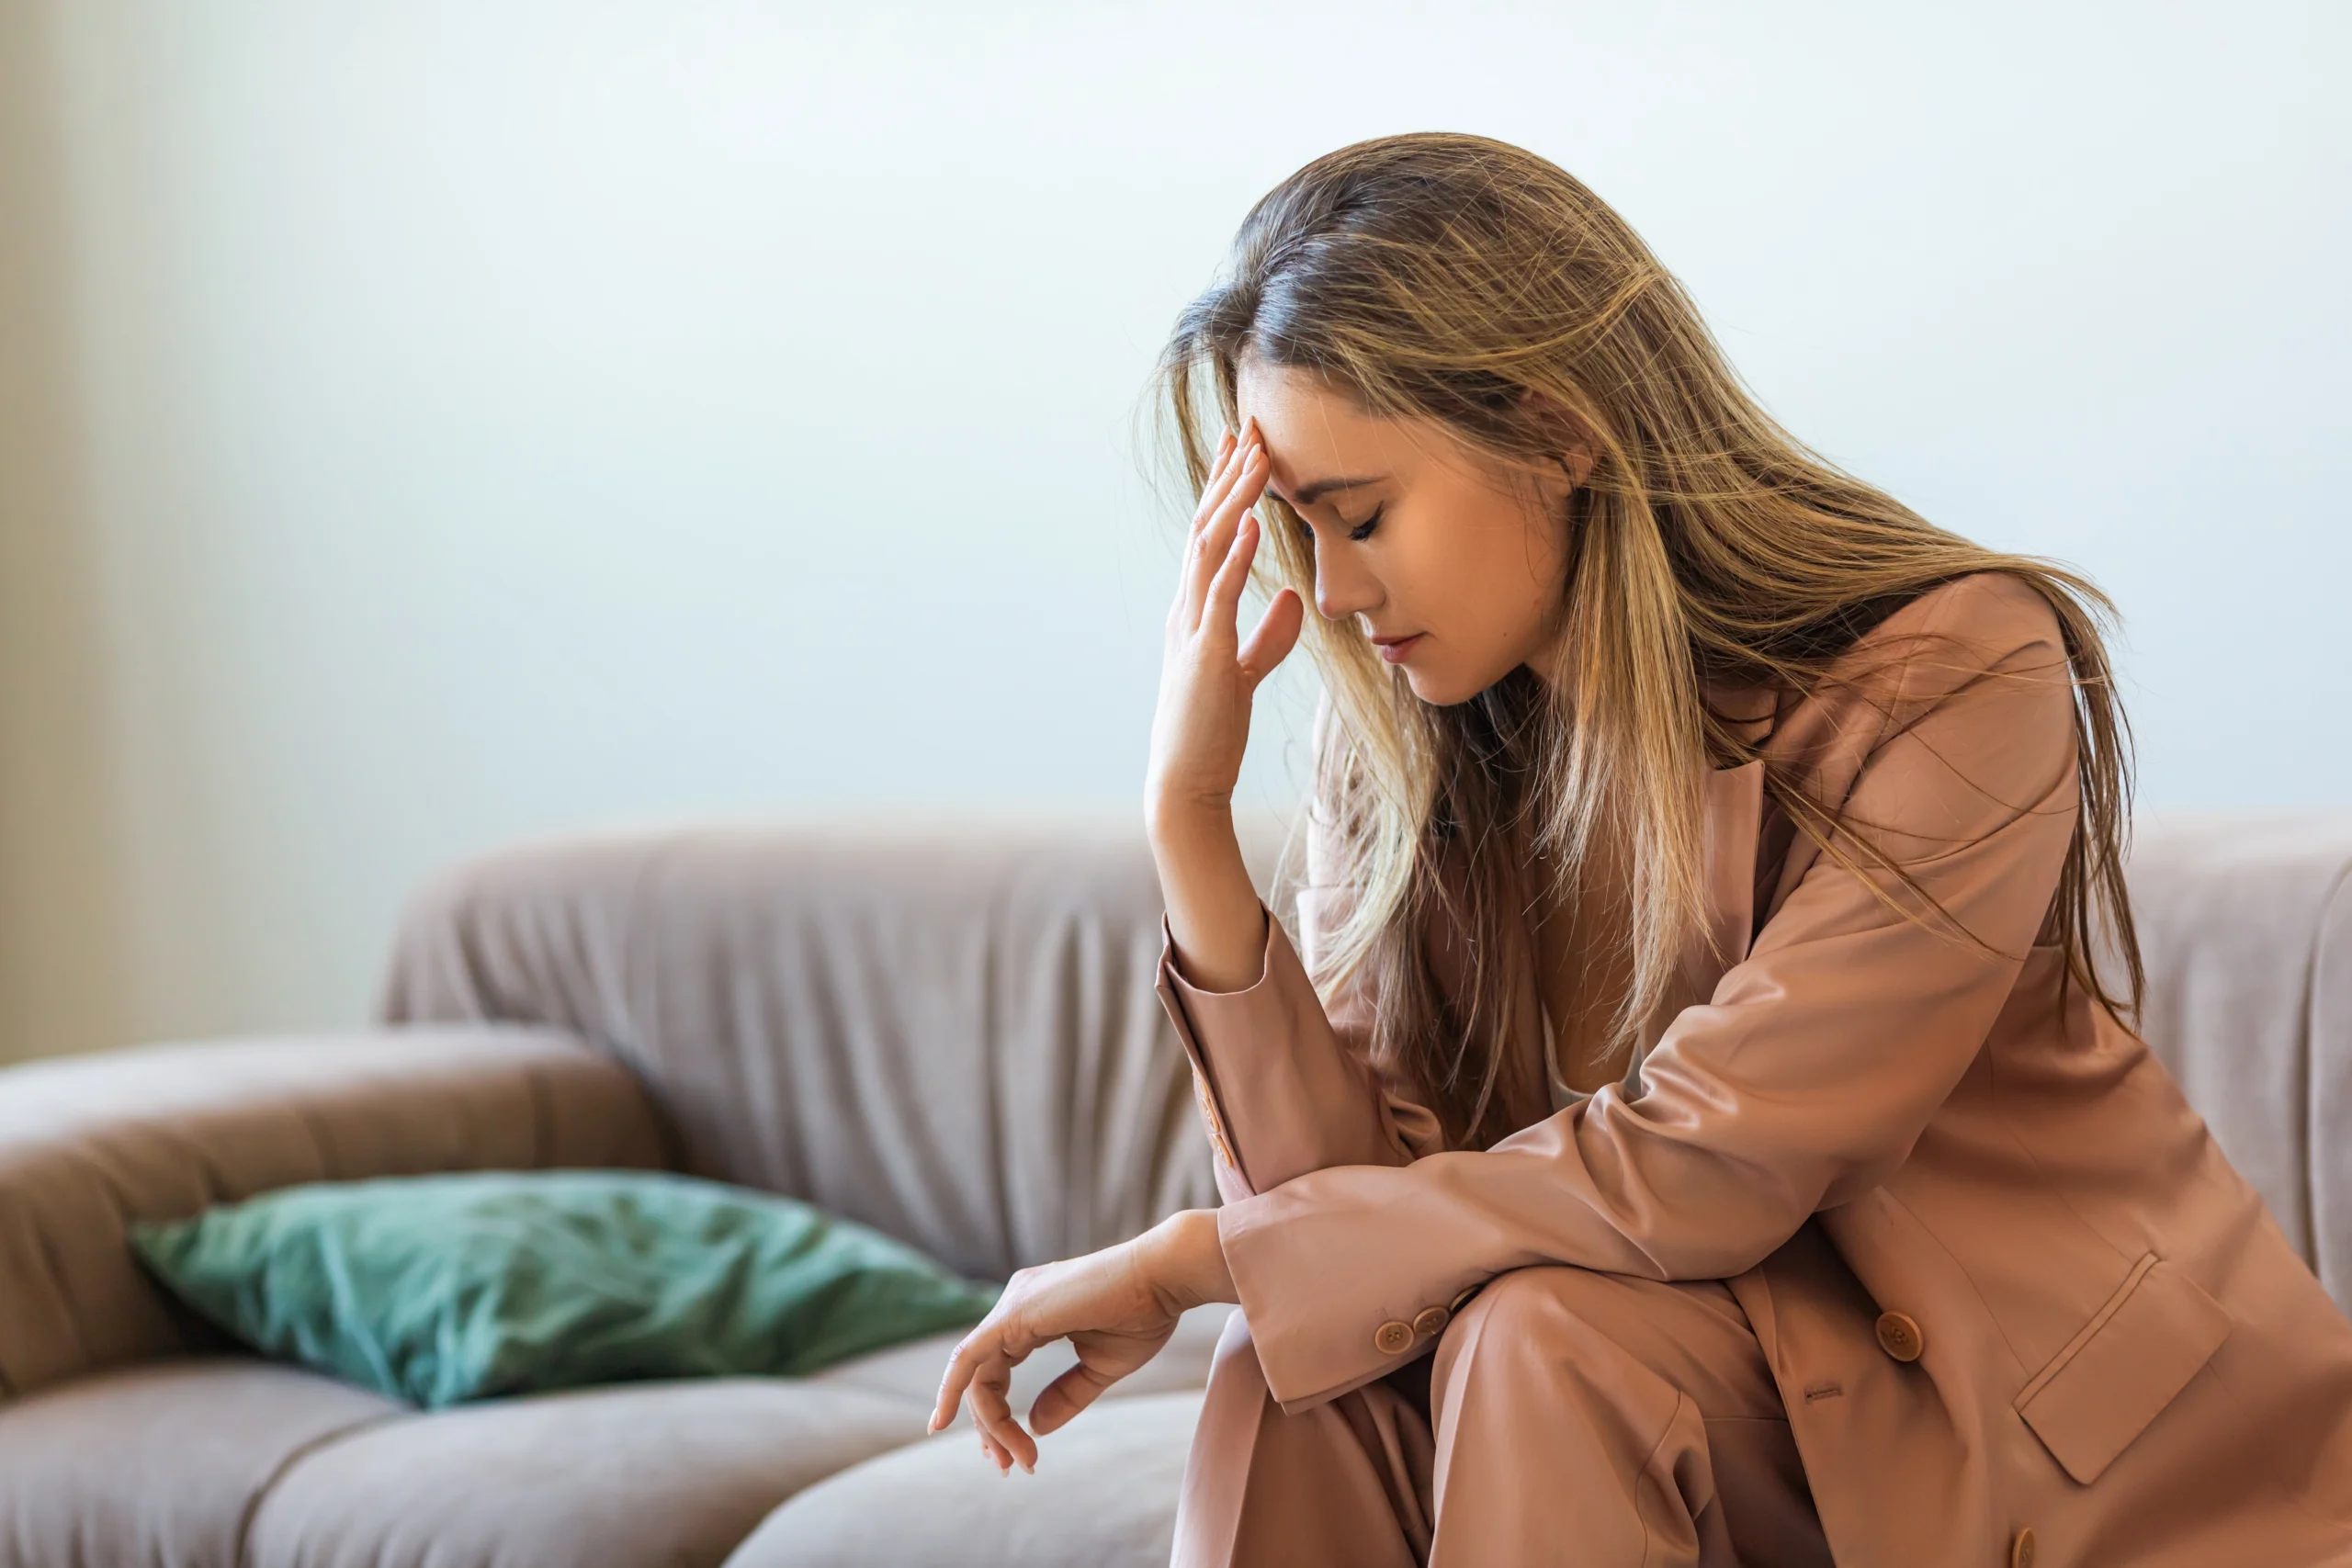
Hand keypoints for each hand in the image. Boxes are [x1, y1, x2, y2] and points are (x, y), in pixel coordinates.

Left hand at [929, 1210, 1235, 1473]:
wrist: (1165, 1277)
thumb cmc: (1144, 1314)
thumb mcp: (1100, 1366)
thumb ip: (1066, 1395)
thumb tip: (1035, 1427)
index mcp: (1032, 1314)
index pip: (997, 1371)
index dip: (1001, 1416)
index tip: (1023, 1456)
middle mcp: (1015, 1304)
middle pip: (982, 1377)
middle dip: (992, 1428)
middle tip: (1010, 1467)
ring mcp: (1012, 1304)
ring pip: (976, 1375)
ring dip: (989, 1423)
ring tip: (1011, 1460)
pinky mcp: (1015, 1313)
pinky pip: (969, 1357)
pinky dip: (952, 1389)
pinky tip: (943, 1421)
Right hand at [1145, 421, 1306, 822]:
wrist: (1186, 782)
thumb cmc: (1212, 730)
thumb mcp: (1245, 673)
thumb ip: (1267, 636)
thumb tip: (1292, 598)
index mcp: (1193, 611)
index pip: (1209, 535)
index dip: (1224, 488)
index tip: (1242, 445)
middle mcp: (1185, 609)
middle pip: (1205, 526)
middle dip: (1228, 475)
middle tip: (1248, 425)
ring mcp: (1192, 629)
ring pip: (1211, 547)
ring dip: (1234, 499)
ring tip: (1256, 456)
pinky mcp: (1209, 656)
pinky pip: (1221, 594)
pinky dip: (1237, 554)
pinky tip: (1252, 520)